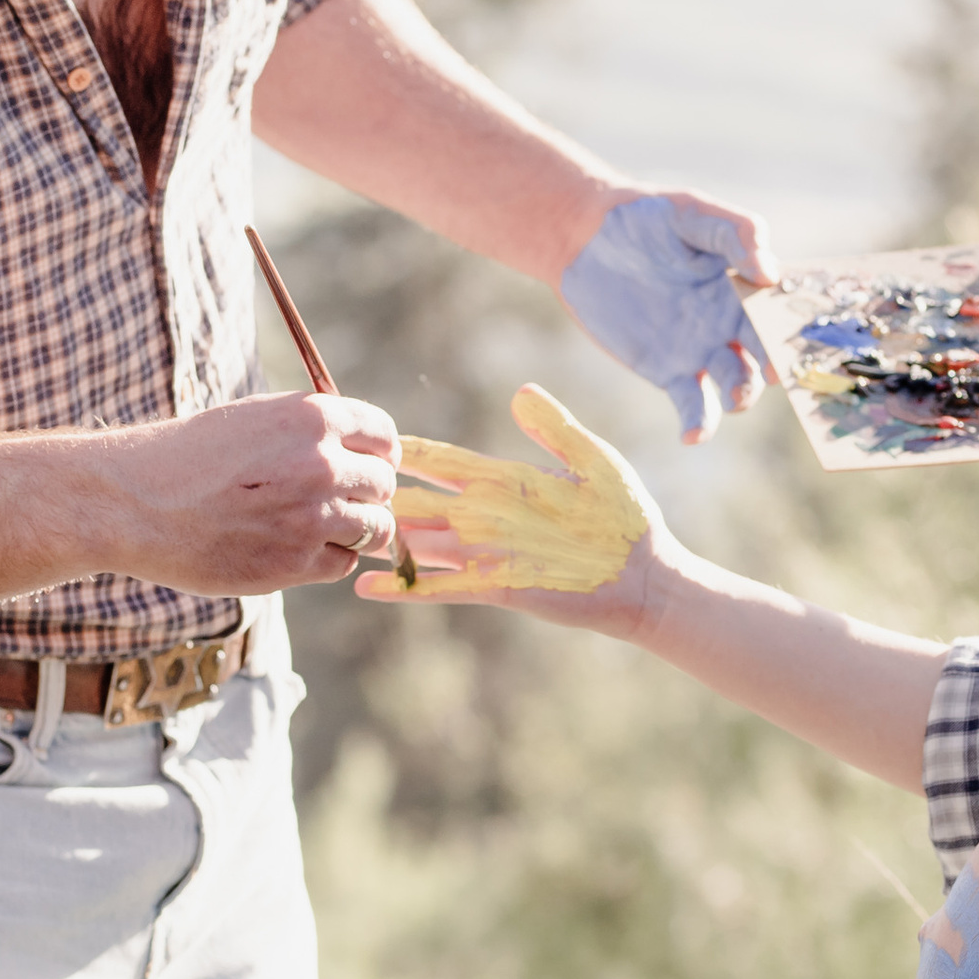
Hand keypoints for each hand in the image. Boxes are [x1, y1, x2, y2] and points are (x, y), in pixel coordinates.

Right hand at [120, 392, 400, 593]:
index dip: (379, 451)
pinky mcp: (295, 563)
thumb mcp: (253, 418)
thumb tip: (359, 448)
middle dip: (366, 492)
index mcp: (312, 418)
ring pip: (375, 528)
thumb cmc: (188, 456)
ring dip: (355, 529)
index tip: (368, 463)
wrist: (134, 503)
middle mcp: (321, 464)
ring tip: (317, 525)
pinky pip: (343, 563)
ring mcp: (312, 517)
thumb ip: (309, 430)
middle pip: (383, 484)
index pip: (384, 434)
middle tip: (335, 499)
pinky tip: (296, 548)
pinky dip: (328, 558)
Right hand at [356, 384, 665, 633]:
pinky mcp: (496, 586)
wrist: (645, 578)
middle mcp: (487, 516)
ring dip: (385, 539)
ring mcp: (487, 553)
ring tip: (339, 532)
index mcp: (505, 481)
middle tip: (333, 485)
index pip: (444, 461)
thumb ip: (556, 428)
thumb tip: (521, 390)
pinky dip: (407, 588)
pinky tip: (368, 587)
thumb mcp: (593, 460)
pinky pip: (442, 587)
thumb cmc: (625, 517)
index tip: (369, 437)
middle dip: (382, 495)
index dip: (409, 451)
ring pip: (422, 543)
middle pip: (421, 502)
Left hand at [558, 192, 778, 440]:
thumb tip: (771, 274)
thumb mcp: (693, 214)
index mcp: (747, 287)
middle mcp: (733, 324)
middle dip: (778, 366)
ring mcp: (703, 351)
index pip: (782, 312)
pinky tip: (691, 435)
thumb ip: (735, 234)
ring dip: (743, 394)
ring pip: (738, 385)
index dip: (795, 326)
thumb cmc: (647, 218)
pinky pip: (694, 406)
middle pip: (768, 354)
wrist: (586, 239)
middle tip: (777, 372)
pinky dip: (699, 425)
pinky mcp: (670, 372)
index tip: (802, 338)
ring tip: (735, 396)